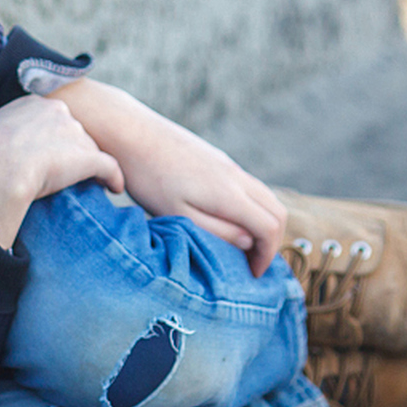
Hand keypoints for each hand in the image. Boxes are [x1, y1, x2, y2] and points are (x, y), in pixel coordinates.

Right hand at [0, 96, 125, 248]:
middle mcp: (58, 111)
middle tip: (65, 172)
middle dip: (71, 150)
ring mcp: (74, 133)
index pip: (52, 119)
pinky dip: (114, 178)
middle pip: (73, 132)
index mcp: (33, 103)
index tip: (48, 156)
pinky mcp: (87, 157)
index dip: (51, 139)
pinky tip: (114, 189)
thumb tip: (4, 143)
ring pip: (89, 150)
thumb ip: (2, 130)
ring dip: (88, 166)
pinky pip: (109, 167)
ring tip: (86, 185)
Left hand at [49, 79, 285, 275]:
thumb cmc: (148, 179)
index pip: (271, 227)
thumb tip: (249, 242)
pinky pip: (248, 185)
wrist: (130, 132)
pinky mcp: (217, 159)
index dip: (268, 255)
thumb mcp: (178, 215)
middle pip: (276, 210)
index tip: (253, 274)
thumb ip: (217, 230)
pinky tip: (227, 219)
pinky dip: (251, 207)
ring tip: (241, 245)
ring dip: (263, 222)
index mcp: (229, 194)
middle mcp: (236, 176)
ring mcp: (228, 164)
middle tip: (252, 263)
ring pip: (265, 195)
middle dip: (272, 241)